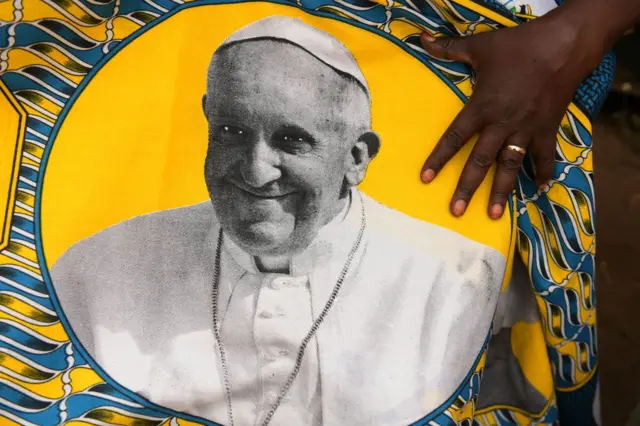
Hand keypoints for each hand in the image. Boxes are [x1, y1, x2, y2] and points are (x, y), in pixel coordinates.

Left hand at [419, 8, 602, 218]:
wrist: (563, 46)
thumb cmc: (518, 47)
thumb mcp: (480, 46)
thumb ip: (449, 48)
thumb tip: (423, 39)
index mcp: (481, 108)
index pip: (454, 138)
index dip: (438, 158)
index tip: (425, 178)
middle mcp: (501, 125)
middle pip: (480, 162)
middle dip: (467, 188)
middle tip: (456, 211)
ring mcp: (526, 130)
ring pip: (510, 167)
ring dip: (502, 191)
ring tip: (494, 214)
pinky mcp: (547, 129)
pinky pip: (546, 156)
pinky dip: (544, 173)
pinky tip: (539, 190)